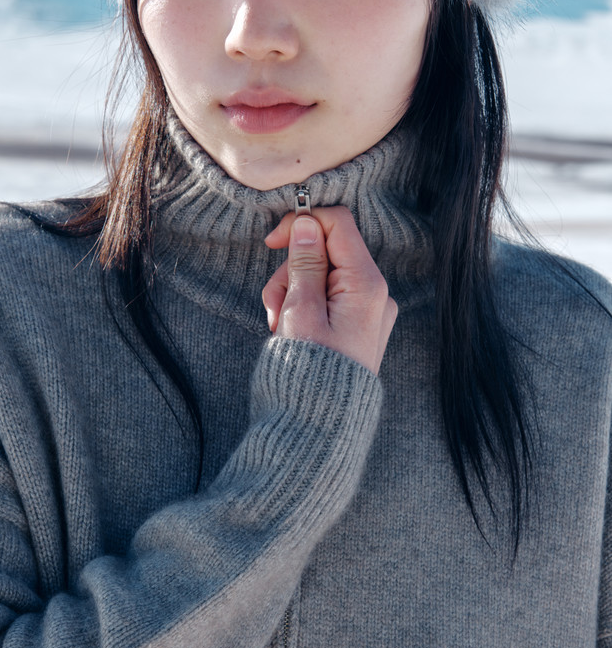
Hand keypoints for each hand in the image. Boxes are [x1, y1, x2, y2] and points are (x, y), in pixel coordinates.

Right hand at [262, 207, 396, 374]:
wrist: (320, 424)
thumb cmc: (309, 370)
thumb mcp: (300, 310)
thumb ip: (305, 262)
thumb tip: (307, 224)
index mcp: (367, 284)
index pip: (339, 224)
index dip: (303, 223)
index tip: (273, 242)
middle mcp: (375, 294)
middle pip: (327, 251)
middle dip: (292, 270)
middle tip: (275, 304)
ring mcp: (367, 310)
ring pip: (321, 275)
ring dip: (292, 291)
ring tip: (280, 326)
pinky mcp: (356, 324)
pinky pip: (327, 298)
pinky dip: (303, 307)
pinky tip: (291, 331)